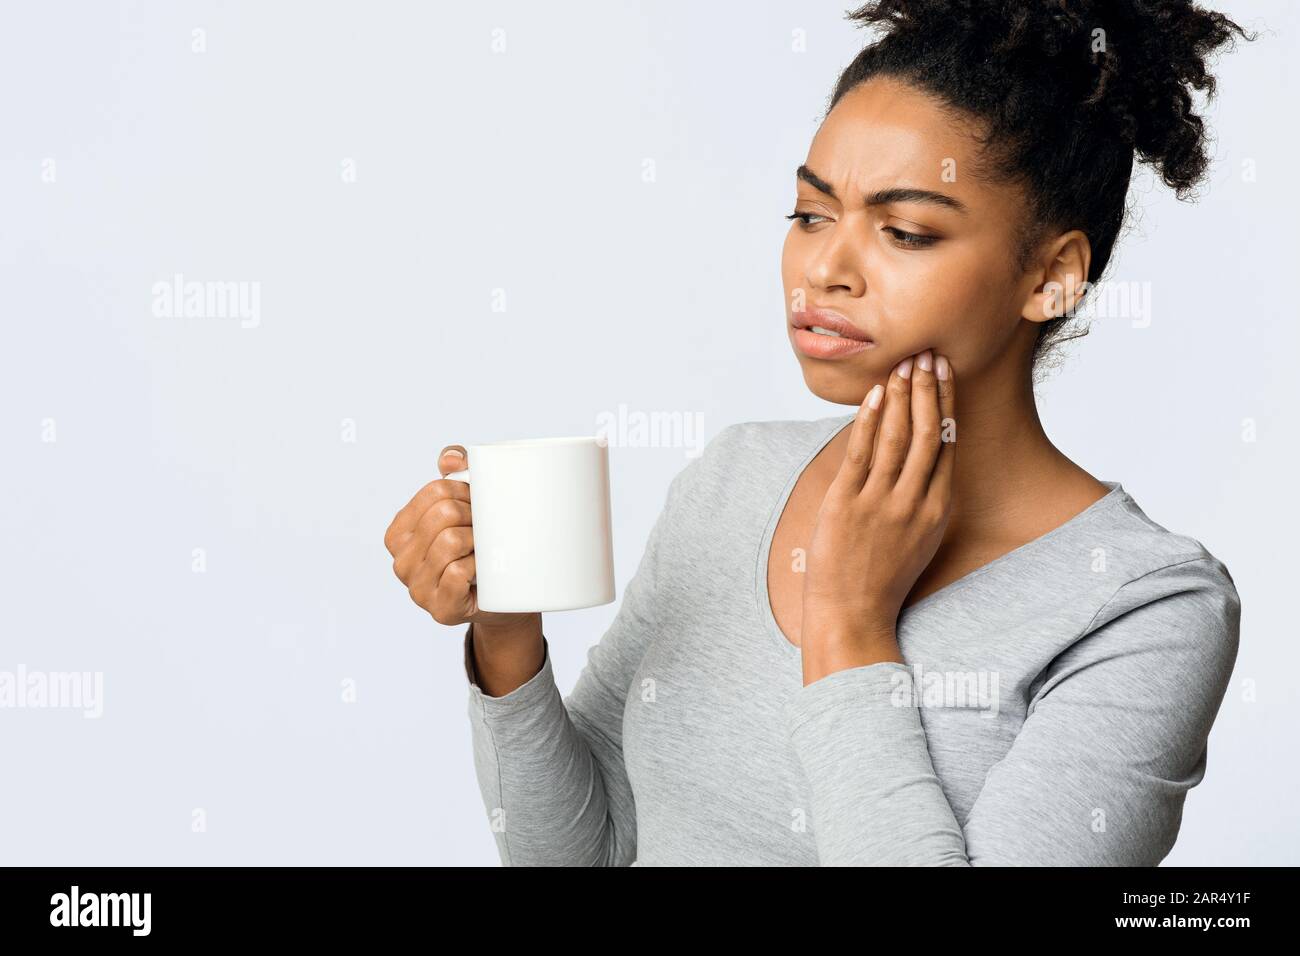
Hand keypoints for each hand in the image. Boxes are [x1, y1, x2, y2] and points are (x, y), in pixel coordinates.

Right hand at [384, 445, 540, 640]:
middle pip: (443, 514)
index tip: (480, 505)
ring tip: (487, 550)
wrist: (506, 598)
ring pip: (452, 541)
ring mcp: (418, 590)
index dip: (466, 492)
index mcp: (399, 533)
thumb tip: (451, 459)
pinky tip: (485, 572)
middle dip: (475, 515)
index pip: (434, 492)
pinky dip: (480, 567)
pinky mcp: (441, 609)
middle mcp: (401, 562)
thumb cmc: (482, 548)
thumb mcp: (468, 506)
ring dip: (480, 541)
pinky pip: (459, 572)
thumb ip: (457, 471)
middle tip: (489, 528)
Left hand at [800, 349, 955, 679]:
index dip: (945, 403)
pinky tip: (874, 394)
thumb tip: (918, 457)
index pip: (946, 443)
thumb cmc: (882, 576)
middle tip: (927, 353)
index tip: (944, 371)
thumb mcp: (918, 538)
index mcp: (937, 509)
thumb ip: (922, 498)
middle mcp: (914, 502)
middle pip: (927, 432)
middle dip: (928, 388)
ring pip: (896, 437)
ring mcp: (881, 502)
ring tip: (904, 364)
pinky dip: (869, 419)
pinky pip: (861, 452)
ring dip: (901, 396)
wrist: (853, 613)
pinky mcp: (848, 504)